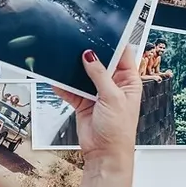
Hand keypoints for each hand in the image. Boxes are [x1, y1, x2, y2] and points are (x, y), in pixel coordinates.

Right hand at [52, 47, 141, 162]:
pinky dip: (63, 85)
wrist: (104, 153)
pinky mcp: (82, 101)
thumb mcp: (113, 97)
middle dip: (90, 55)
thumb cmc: (119, 131)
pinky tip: (57, 79)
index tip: (102, 33)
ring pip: (83, 74)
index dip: (114, 44)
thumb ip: (100, 75)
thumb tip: (91, 56)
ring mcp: (96, 93)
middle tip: (79, 44)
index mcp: (128, 81)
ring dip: (74, 70)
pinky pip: (71, 89)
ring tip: (65, 60)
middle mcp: (113, 85)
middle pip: (100, 62)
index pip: (123, 55)